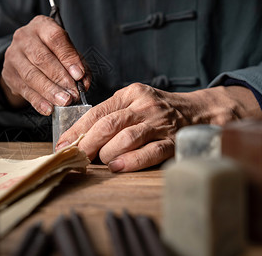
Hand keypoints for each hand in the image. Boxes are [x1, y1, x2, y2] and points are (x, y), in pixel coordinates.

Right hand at [0, 15, 90, 114]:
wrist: (25, 57)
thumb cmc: (52, 52)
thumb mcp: (67, 51)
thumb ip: (79, 65)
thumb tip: (84, 83)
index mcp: (42, 26)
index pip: (55, 38)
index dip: (68, 57)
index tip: (79, 75)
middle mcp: (24, 37)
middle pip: (42, 58)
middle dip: (60, 78)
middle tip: (73, 93)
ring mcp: (13, 55)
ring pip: (32, 75)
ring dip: (50, 91)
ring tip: (64, 102)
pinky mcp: (9, 74)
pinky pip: (24, 89)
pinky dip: (38, 101)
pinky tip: (49, 108)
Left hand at [56, 83, 261, 171]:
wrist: (198, 111)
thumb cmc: (157, 109)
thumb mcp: (134, 101)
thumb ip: (112, 113)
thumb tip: (81, 136)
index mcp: (130, 94)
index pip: (97, 112)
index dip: (77, 130)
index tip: (63, 144)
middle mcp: (143, 106)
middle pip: (108, 124)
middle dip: (87, 143)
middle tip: (75, 156)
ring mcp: (158, 124)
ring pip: (126, 137)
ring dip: (107, 152)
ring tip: (100, 161)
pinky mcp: (171, 141)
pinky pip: (150, 152)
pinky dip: (131, 161)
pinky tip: (117, 167)